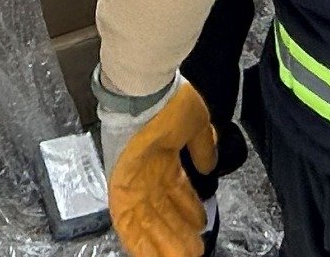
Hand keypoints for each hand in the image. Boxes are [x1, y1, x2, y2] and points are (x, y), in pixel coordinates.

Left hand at [104, 77, 215, 256]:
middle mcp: (149, 174)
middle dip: (179, 233)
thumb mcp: (195, 123)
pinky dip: (137, 240)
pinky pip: (127, 222)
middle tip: (193, 251)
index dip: (190, 209)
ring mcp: (133, 183)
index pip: (179, 192)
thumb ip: (203, 145)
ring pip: (148, 222)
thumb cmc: (169, 101)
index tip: (201, 224)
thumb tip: (210, 165)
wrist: (143, 90)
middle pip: (164, 212)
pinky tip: (148, 256)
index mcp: (165, 158)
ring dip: (163, 242)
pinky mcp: (120, 189)